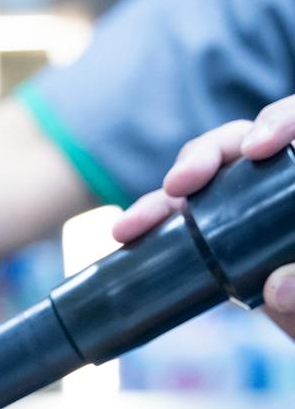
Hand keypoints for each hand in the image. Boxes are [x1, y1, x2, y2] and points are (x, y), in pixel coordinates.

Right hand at [112, 96, 294, 337]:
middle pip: (243, 142)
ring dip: (170, 190)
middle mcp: (278, 191)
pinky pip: (184, 214)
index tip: (256, 150)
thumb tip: (277, 286)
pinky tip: (130, 233)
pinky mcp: (219, 238)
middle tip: (181, 183)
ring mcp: (247, 212)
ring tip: (136, 221)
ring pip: (207, 176)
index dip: (281, 122)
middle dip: (207, 154)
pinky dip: (156, 217)